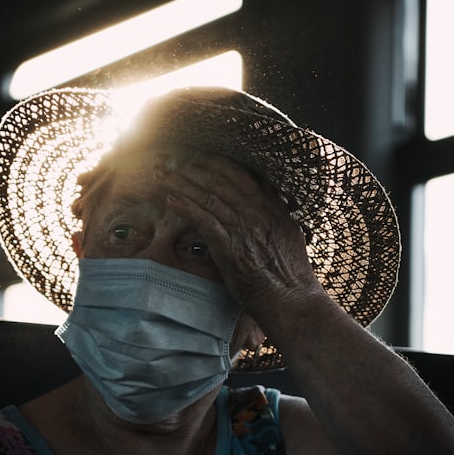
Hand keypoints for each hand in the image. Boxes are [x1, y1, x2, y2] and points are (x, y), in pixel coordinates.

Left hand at [163, 154, 320, 312]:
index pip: (239, 174)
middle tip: (172, 159)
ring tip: (163, 174)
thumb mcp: (290, 231)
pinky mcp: (228, 247)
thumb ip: (278, 209)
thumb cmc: (290, 270)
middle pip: (219, 181)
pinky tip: (171, 199)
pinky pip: (203, 220)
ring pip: (208, 197)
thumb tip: (273, 194)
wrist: (290, 297)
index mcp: (269, 206)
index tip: (199, 157)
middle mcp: (255, 212)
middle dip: (192, 168)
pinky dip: (186, 207)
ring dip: (182, 183)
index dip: (215, 163)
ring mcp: (241, 228)